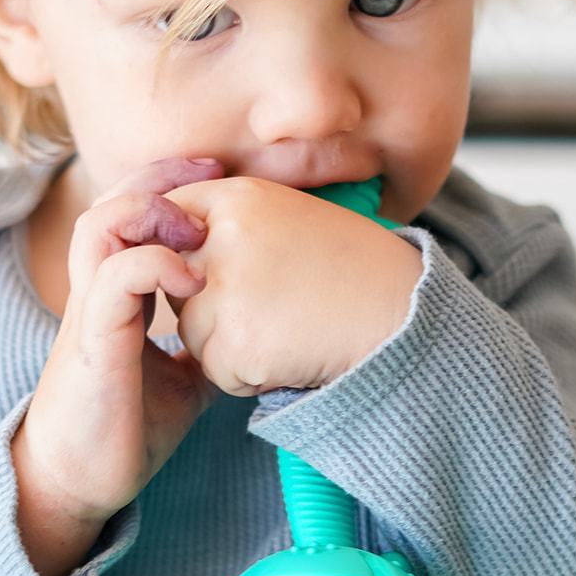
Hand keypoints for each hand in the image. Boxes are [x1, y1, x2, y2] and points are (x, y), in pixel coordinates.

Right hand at [11, 156, 223, 575]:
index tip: (220, 179)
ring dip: (151, 212)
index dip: (171, 185)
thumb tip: (252, 339)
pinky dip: (154, 264)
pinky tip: (193, 280)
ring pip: (101, 226)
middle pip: (111, 201)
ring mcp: (90, 315)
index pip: (132, 214)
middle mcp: (97, 294)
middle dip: (162, 177)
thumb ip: (205, 350)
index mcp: (116, 296)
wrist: (80, 482)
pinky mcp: (92, 343)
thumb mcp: (182, 381)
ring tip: (198, 229)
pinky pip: (113, 278)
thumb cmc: (125, 431)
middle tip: (214, 174)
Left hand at [162, 176, 424, 396]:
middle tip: (278, 306)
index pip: (173, 227)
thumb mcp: (291, 219)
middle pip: (177, 288)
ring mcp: (226, 292)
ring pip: (195, 336)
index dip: (193, 260)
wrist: (404, 314)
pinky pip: (219, 373)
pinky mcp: (236, 344)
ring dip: (232, 346)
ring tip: (290, 330)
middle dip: (213, 308)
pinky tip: (294, 355)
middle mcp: (222, 237)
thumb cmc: (354, 270)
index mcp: (236, 198)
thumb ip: (231, 225)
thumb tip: (171, 249)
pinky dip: (251, 377)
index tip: (234, 277)